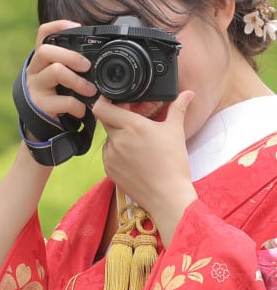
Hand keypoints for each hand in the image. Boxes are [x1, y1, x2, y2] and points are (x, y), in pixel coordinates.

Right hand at [23, 20, 97, 127]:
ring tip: (91, 91)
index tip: (77, 26)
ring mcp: (35, 86)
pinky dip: (78, 106)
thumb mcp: (64, 77)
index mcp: (42, 59)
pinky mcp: (40, 104)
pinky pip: (63, 100)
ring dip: (78, 81)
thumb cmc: (60, 95)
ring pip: (56, 71)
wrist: (44, 125)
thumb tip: (105, 53)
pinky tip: (81, 110)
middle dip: (71, 56)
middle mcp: (35, 69)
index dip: (58, 26)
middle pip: (46, 51)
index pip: (43, 33)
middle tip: (87, 66)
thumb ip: (75, 65)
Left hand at [93, 90, 197, 244]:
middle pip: (105, 120)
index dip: (106, 102)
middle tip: (131, 121)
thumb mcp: (176, 132)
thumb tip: (188, 93)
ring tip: (137, 144)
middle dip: (116, 118)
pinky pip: (108, 154)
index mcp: (132, 126)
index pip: (101, 107)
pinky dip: (117, 152)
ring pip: (108, 137)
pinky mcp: (108, 168)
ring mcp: (110, 155)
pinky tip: (133, 157)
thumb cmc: (173, 164)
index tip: (117, 103)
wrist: (168, 196)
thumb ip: (178, 108)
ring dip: (117, 136)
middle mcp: (117, 139)